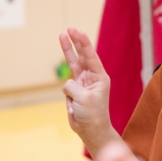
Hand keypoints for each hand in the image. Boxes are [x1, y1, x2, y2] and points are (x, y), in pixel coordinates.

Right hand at [59, 27, 113, 149]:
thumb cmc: (93, 114)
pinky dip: (67, 97)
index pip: (91, 56)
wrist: (91, 131)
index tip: (78, 32)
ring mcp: (82, 84)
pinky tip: (74, 109)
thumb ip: (72, 86)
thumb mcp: (83, 98)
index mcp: (100, 77)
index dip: (84, 44)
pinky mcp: (74, 92)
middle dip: (75, 42)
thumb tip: (66, 84)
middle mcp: (91, 78)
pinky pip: (66, 87)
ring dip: (67, 51)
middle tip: (69, 29)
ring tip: (62, 35)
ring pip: (72, 64)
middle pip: (82, 56)